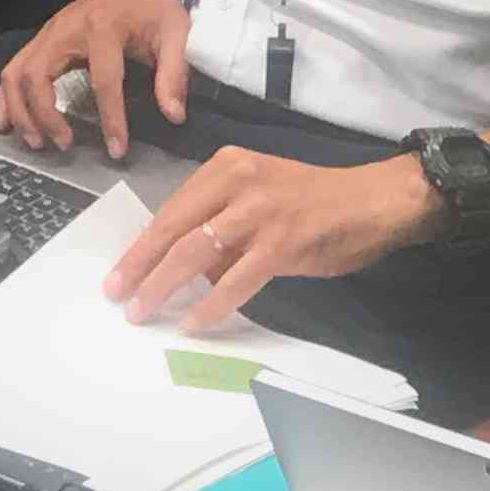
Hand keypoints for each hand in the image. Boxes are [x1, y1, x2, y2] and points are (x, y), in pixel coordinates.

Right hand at [0, 0, 194, 158]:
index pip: (103, 81)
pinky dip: (6, 99)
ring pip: (15, 74)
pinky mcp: (41, 40)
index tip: (116, 149)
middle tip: (64, 144)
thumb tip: (173, 114)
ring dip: (20, 111)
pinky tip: (8, 122)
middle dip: (45, 116)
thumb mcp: (174, 32)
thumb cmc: (151, 2)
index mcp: (103, 29)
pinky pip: (12, 70)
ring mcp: (48, 34)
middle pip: (38, 77)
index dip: (110, 119)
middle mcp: (66, 30)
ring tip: (36, 141)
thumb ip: (173, 73)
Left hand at [105, 149, 433, 331]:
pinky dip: (211, 304)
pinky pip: (236, 280)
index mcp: (225, 168)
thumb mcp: (257, 198)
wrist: (372, 200)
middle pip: (173, 230)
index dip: (141, 246)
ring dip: (164, 287)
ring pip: (195, 253)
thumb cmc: (314, 203)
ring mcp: (259, 211)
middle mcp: (236, 182)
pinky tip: (194, 322)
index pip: (171, 210)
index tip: (118, 274)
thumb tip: (185, 269)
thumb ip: (221, 225)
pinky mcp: (282, 242)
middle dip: (140, 267)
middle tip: (117, 296)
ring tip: (143, 312)